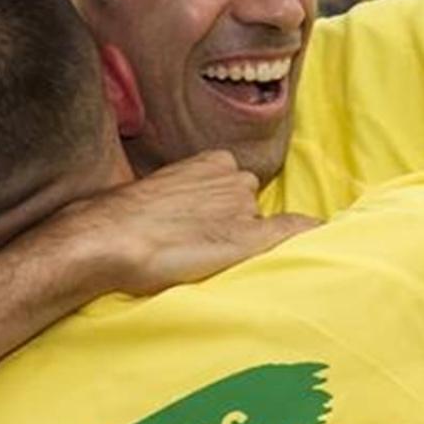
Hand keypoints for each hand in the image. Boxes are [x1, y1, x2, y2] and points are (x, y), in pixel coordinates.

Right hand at [12, 150, 318, 298]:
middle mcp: (233, 179)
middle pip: (249, 204)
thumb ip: (181, 194)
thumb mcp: (152, 194)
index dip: (216, 211)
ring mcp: (242, 207)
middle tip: (198, 248)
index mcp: (209, 161)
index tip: (195, 228)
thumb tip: (198, 206)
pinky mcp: (248, 237)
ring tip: (207, 261)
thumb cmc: (117, 222)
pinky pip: (291, 230)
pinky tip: (318, 240)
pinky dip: (305, 234)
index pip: (232, 184)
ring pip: (260, 224)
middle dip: (233, 224)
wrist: (105, 241)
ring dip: (245, 240)